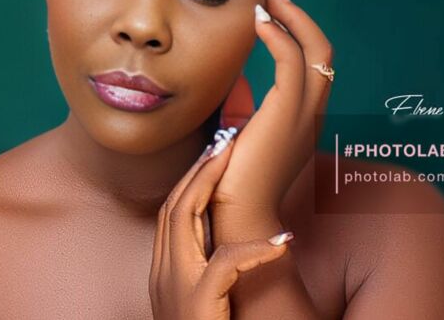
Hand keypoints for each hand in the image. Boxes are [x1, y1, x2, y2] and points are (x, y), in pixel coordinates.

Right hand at [149, 129, 293, 319]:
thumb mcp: (201, 302)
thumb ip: (209, 271)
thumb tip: (232, 244)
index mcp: (163, 272)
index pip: (171, 211)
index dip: (190, 178)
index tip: (212, 152)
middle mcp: (162, 275)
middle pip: (173, 204)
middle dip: (196, 169)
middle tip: (222, 140)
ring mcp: (174, 288)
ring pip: (182, 218)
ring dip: (208, 184)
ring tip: (232, 159)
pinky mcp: (197, 306)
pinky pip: (224, 264)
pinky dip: (254, 250)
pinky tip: (281, 241)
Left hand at [212, 0, 333, 225]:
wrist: (237, 213)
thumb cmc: (234, 177)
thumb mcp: (241, 133)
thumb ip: (243, 106)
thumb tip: (235, 80)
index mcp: (303, 118)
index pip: (313, 65)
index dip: (298, 33)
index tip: (273, 12)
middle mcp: (311, 113)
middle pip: (323, 52)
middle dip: (300, 18)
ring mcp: (305, 114)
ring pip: (317, 52)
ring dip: (293, 19)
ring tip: (268, 0)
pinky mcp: (288, 113)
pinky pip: (293, 62)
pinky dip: (280, 35)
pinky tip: (260, 21)